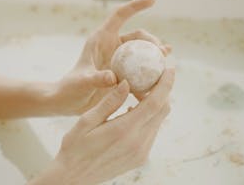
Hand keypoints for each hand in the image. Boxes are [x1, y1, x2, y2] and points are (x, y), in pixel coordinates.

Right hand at [31, 68, 174, 184]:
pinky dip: (147, 118)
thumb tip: (126, 82)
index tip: (169, 69)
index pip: (154, 102)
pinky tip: (131, 111)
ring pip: (157, 121)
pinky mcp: (140, 158)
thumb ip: (110, 102)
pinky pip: (151, 132)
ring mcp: (141, 152)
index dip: (165, 84)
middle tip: (153, 76)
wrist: (73, 177)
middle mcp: (138, 142)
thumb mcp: (87, 121)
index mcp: (124, 130)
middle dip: (162, 91)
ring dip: (153, 105)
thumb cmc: (74, 148)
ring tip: (138, 93)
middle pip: (161, 110)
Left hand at [52, 0, 170, 114]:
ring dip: (155, 56)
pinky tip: (162, 81)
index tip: (153, 1)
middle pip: (138, 36)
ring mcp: (119, 60)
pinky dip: (151, 75)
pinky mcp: (123, 74)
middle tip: (161, 52)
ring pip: (142, 53)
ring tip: (166, 61)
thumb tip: (113, 78)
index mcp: (101, 39)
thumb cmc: (70, 88)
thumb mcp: (82, 82)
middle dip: (152, 40)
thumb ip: (96, 78)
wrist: (68, 103)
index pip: (120, 16)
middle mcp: (112, 46)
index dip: (136, 6)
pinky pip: (141, 72)